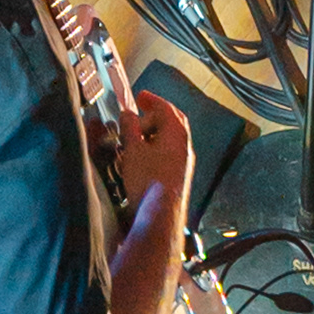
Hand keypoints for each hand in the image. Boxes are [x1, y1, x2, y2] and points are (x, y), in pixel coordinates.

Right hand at [121, 83, 192, 214]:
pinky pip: (170, 153)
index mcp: (176, 134)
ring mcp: (185, 163)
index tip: (139, 97)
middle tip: (140, 113)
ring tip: (137, 137)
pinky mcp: (180, 177)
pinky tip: (143, 157)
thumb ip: (130, 128)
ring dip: (155, 133)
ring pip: (171, 139)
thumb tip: (128, 114)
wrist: (161, 217)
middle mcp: (185, 146)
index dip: (152, 100)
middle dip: (155, 115)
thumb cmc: (148, 181)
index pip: (166, 108)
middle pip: (173, 122)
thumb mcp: (133, 150)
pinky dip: (157, 147)